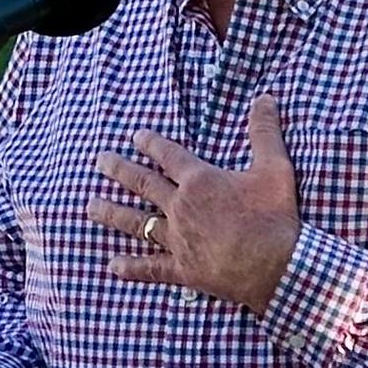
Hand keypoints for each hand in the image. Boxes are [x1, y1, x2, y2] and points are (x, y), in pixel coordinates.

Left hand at [97, 94, 303, 310]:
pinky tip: (114, 264)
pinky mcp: (182, 269)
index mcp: (199, 181)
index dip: (151, 143)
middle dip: (119, 170)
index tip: (135, 137)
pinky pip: (151, 267)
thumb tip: (264, 98)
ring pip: (137, 223)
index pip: (168, 155)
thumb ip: (265, 132)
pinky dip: (132, 266)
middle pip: (143, 184)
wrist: (277, 266)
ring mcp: (178, 239)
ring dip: (112, 213)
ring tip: (90, 207)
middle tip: (100, 161)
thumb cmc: (275, 217)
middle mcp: (181, 207)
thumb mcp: (275, 168)